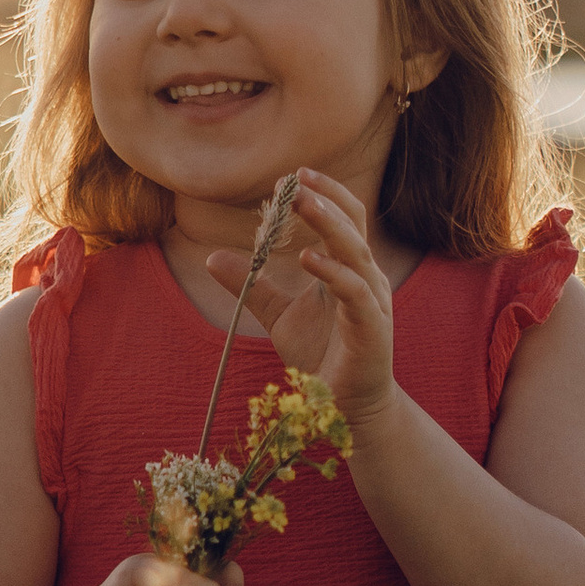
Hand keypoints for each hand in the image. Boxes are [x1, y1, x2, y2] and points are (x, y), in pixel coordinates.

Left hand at [207, 169, 396, 434]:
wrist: (346, 408)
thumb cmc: (321, 358)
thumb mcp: (278, 316)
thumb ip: (253, 284)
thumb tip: (212, 257)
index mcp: (349, 269)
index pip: (344, 219)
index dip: (324, 194)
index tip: (292, 176)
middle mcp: (366, 278)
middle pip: (354, 225)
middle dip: (326, 198)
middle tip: (295, 179)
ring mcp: (372, 302)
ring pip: (356, 251)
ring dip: (330, 224)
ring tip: (302, 203)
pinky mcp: (372, 328)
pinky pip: (354, 292)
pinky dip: (332, 272)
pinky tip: (308, 258)